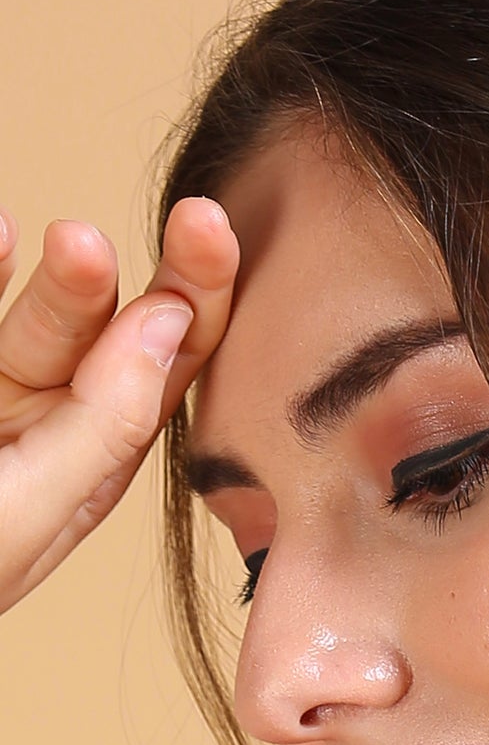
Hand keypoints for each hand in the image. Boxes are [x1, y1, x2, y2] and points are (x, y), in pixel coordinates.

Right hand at [0, 195, 237, 613]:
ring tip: (67, 239)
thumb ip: (96, 428)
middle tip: (128, 232)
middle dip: (110, 286)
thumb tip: (167, 328)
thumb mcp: (20, 512)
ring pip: (23, 324)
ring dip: (51, 282)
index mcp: (83, 471)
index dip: (199, 305)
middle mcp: (31, 427)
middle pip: (92, 339)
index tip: (213, 238)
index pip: (160, 381)